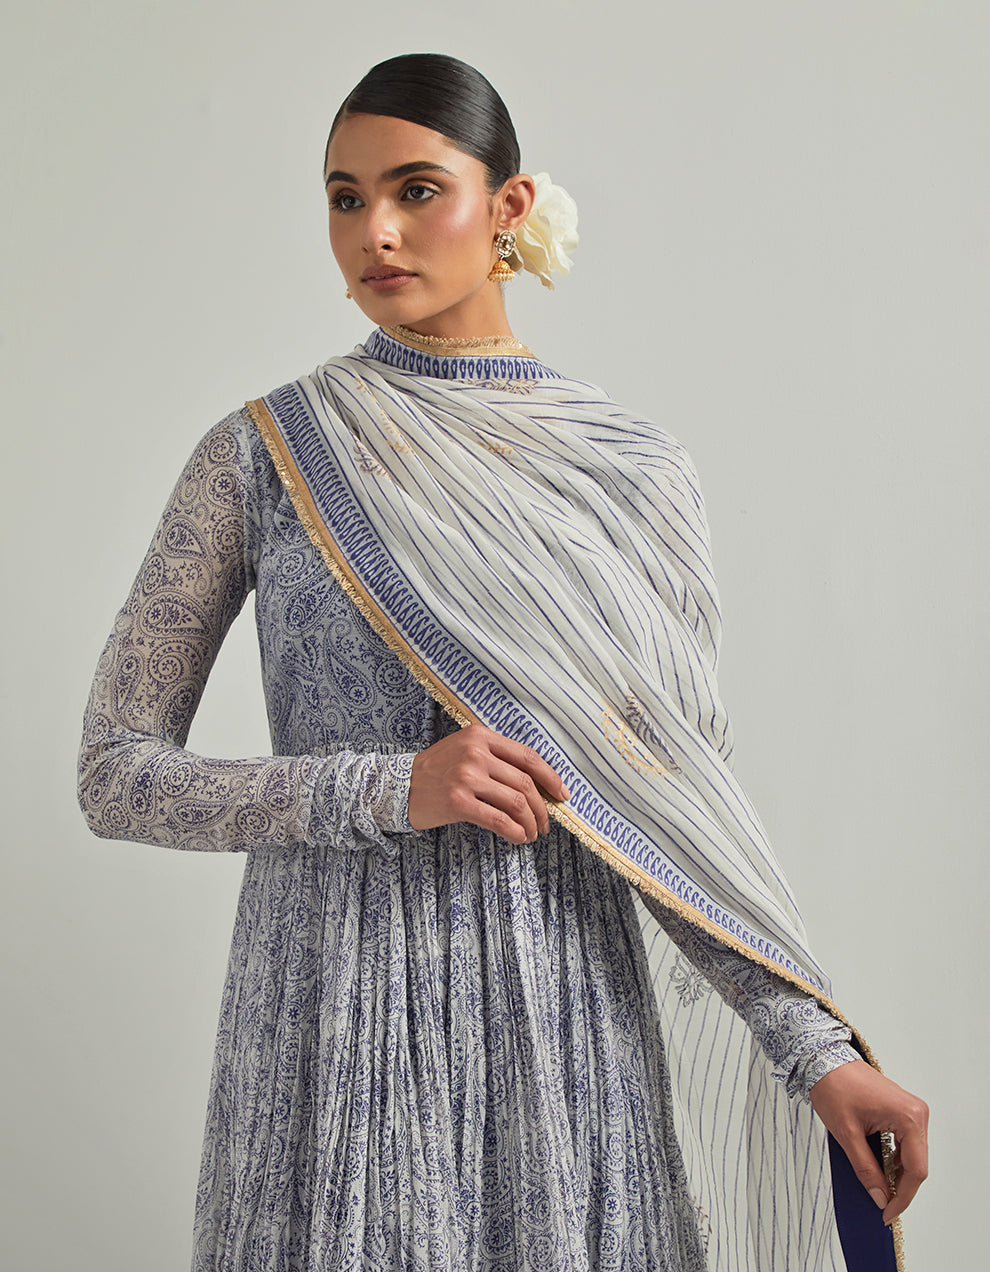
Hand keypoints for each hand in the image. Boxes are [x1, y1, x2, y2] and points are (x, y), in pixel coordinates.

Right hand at [408, 724, 569, 843]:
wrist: (397, 786)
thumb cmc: (436, 771)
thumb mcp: (464, 750)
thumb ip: (496, 758)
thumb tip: (536, 784)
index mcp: (480, 735)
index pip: (527, 756)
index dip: (551, 777)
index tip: (562, 794)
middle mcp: (475, 753)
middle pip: (524, 783)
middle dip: (541, 807)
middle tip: (546, 823)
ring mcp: (466, 777)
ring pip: (515, 802)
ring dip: (530, 823)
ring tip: (532, 833)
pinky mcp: (458, 802)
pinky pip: (498, 820)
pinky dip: (514, 832)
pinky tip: (518, 838)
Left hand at [809, 1058, 928, 1225]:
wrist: (824, 1059)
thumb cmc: (834, 1088)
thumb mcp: (847, 1134)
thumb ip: (866, 1169)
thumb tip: (881, 1197)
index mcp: (908, 1116)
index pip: (916, 1170)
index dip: (903, 1197)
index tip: (887, 1214)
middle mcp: (917, 1112)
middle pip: (917, 1164)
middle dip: (901, 1187)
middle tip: (882, 1206)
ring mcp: (911, 1110)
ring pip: (912, 1155)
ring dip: (898, 1174)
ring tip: (879, 1189)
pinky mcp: (902, 1110)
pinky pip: (905, 1143)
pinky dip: (895, 1159)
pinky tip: (880, 1169)